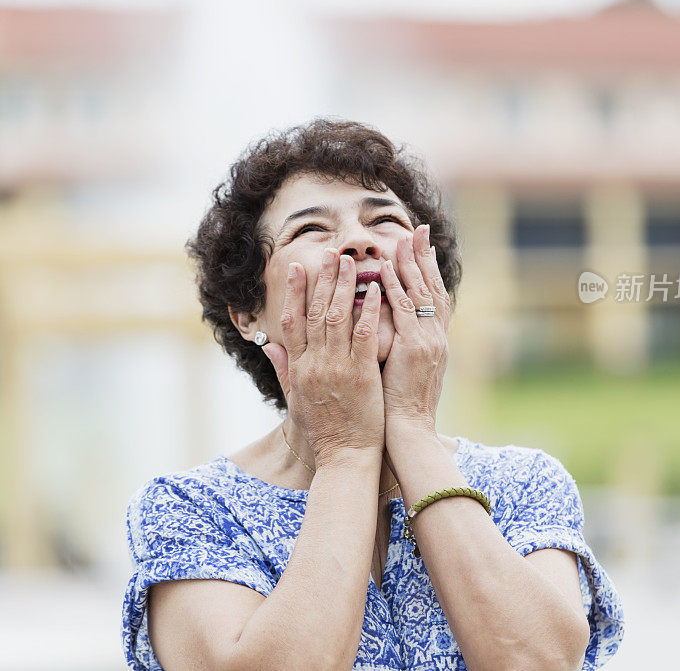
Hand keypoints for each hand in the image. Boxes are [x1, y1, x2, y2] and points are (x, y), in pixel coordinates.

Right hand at [262, 249, 384, 462]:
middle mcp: (315, 363)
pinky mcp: (362, 374)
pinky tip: (378, 291)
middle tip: (331, 253)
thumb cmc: (324, 431)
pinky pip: (366, 336)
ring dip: (345, 287)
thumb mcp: (296, 399)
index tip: (297, 268)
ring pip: (339, 317)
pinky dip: (371, 311)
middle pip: (316, 312)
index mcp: (299, 368)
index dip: (294, 292)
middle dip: (323, 280)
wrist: (345, 457)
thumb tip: (268, 344)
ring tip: (352, 262)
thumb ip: (283, 368)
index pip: (292, 321)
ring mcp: (338, 368)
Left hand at [380, 224, 450, 435]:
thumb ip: (404, 346)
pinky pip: (403, 309)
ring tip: (403, 237)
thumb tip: (397, 331)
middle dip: (425, 257)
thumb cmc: (401, 406)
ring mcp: (427, 341)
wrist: (409, 432)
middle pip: (433, 287)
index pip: (434, 297)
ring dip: (411, 262)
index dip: (429, 270)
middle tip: (420, 229)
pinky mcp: (413, 347)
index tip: (424, 247)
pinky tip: (384, 267)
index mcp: (435, 342)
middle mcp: (436, 337)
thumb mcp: (408, 371)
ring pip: (420, 292)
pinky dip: (395, 285)